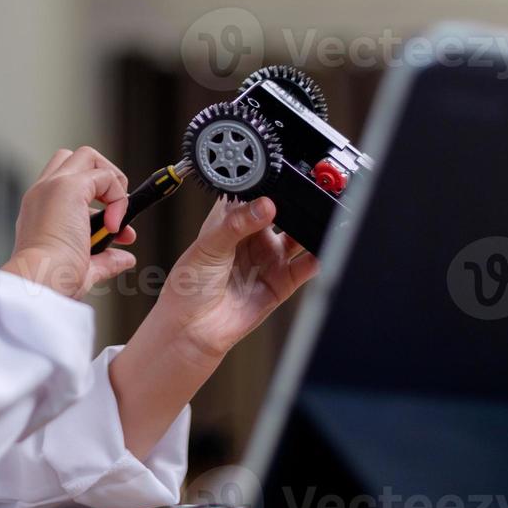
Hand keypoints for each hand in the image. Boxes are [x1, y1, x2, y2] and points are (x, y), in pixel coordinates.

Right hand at [1, 146, 138, 300]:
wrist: (38, 282)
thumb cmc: (51, 281)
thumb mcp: (81, 267)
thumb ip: (104, 259)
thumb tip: (125, 258)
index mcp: (39, 209)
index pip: (65, 182)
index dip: (95, 197)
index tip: (112, 227)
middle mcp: (42, 192)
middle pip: (74, 158)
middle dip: (103, 178)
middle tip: (114, 212)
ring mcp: (53, 186)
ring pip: (88, 156)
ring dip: (112, 181)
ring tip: (116, 216)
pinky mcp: (68, 187)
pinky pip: (105, 176)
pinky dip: (118, 199)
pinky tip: (114, 226)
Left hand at [154, 196, 319, 362]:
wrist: (193, 329)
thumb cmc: (189, 285)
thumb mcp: (209, 246)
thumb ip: (237, 224)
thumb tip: (263, 205)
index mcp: (231, 220)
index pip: (254, 193)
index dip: (267, 185)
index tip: (278, 179)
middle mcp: (253, 236)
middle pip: (282, 212)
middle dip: (294, 205)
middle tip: (301, 198)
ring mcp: (269, 258)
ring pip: (299, 236)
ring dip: (309, 227)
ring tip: (314, 220)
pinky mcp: (282, 281)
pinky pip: (307, 266)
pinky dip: (318, 256)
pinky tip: (318, 249)